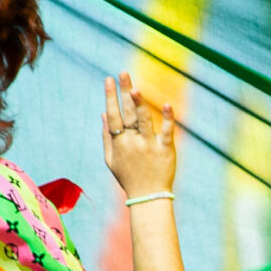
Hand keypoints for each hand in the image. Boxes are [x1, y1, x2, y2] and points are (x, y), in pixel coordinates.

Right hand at [102, 72, 176, 199]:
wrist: (148, 197)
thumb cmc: (128, 177)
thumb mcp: (111, 160)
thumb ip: (106, 136)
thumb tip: (103, 114)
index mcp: (119, 143)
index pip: (113, 116)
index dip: (110, 97)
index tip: (108, 80)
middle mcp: (133, 142)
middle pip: (127, 113)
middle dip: (124, 92)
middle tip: (123, 73)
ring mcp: (149, 145)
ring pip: (143, 121)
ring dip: (139, 104)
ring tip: (135, 89)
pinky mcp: (165, 149)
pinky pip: (166, 132)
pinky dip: (167, 119)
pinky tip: (166, 105)